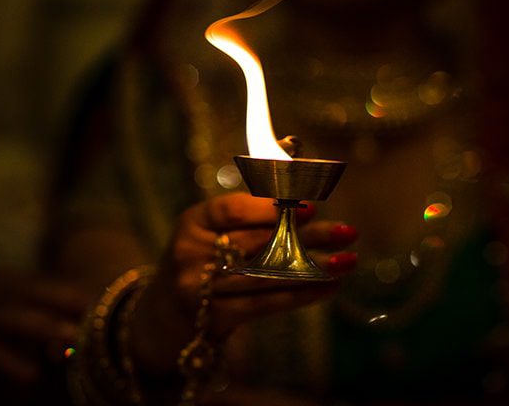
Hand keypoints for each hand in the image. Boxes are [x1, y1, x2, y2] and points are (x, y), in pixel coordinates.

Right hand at [0, 273, 93, 384]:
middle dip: (66, 306)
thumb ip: (24, 319)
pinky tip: (28, 374)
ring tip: (70, 344)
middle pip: (33, 294)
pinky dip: (5, 360)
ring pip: (10, 318)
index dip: (76, 296)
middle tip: (99, 324)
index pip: (46, 284)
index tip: (109, 309)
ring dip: (42, 329)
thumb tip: (64, 334)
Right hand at [130, 192, 358, 372]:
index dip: (272, 206)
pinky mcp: (212, 319)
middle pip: (257, 242)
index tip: (311, 205)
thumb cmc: (201, 263)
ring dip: (312, 268)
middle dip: (307, 236)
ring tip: (347, 261)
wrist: (160, 319)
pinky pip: (264, 304)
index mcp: (193, 222)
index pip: (231, 209)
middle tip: (347, 232)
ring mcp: (198, 288)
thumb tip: (302, 189)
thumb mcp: (211, 233)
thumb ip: (250, 213)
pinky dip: (299, 295)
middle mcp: (190, 253)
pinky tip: (327, 287)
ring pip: (264, 275)